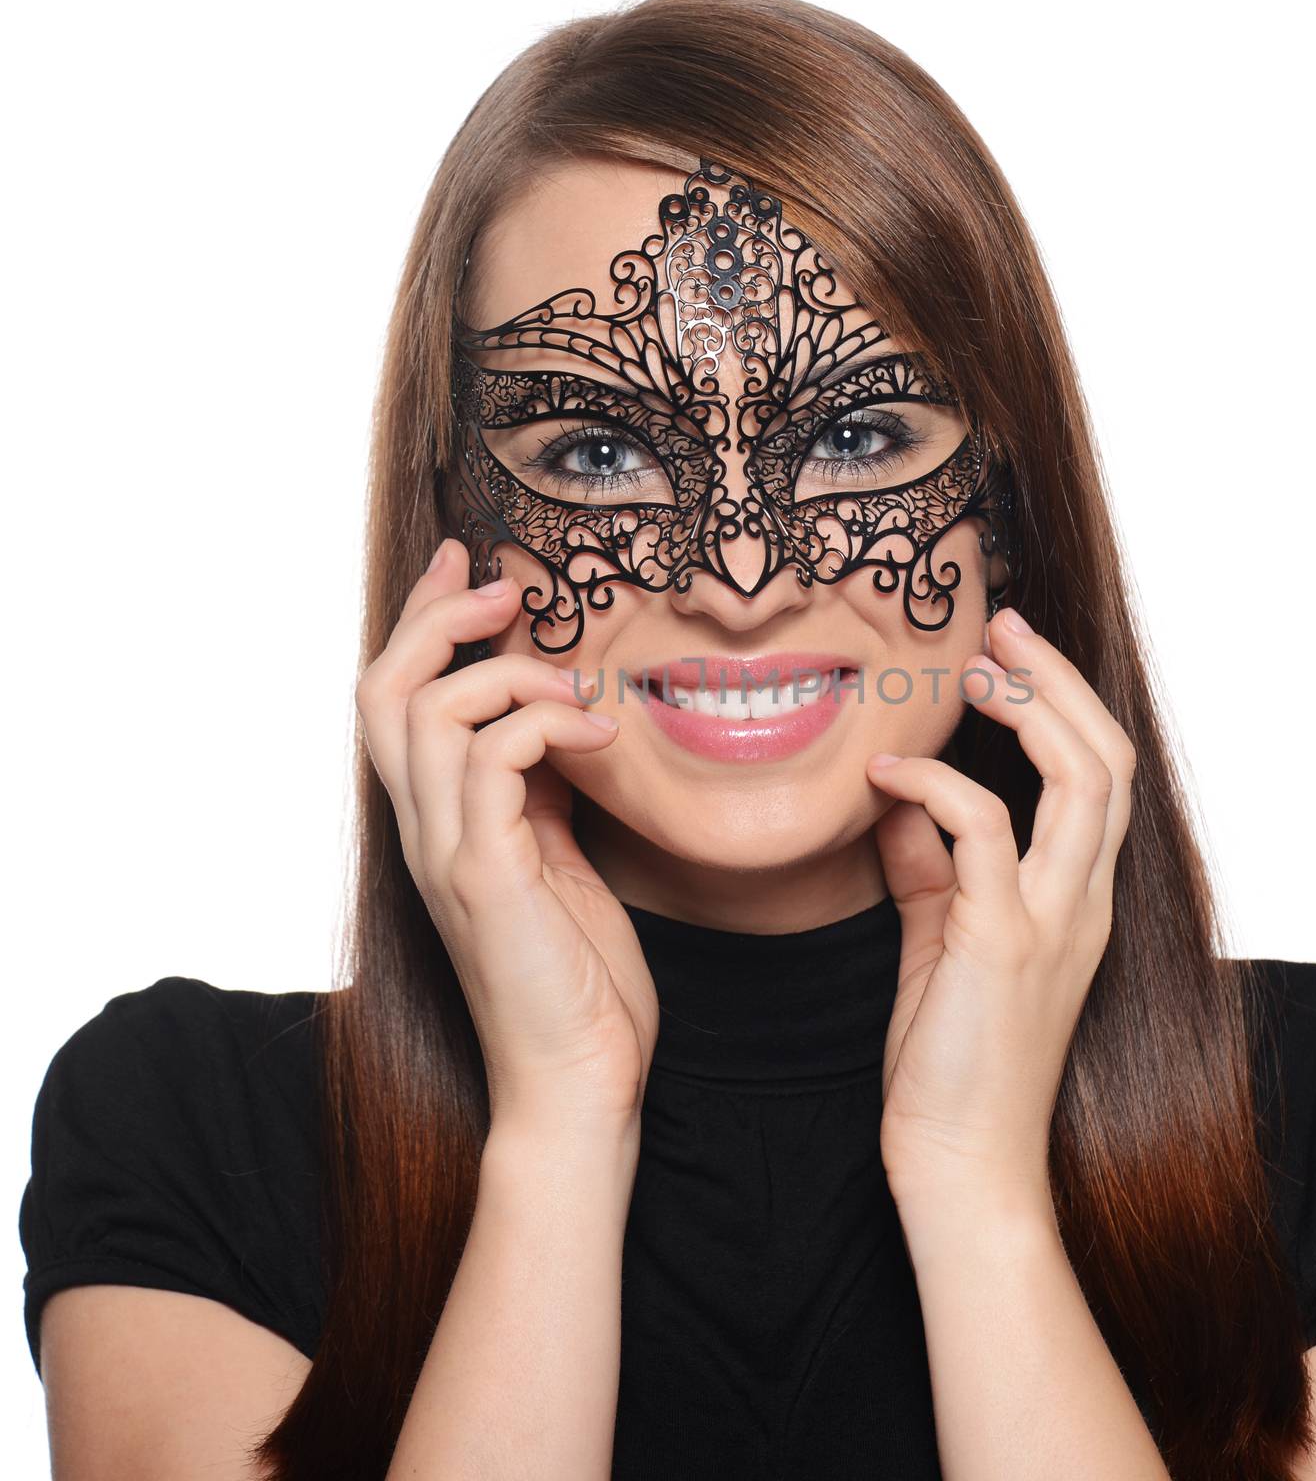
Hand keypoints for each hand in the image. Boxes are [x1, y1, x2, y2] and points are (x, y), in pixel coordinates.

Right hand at [355, 539, 659, 1141]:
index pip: (398, 703)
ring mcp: (447, 855)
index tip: (465, 566)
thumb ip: (539, 796)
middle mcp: (424, 833)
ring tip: (580, 694)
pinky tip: (599, 739)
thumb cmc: (574, 980)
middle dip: (439, 620)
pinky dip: (543, 726)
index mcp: (439, 826)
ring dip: (511, 677)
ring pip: (428, 715)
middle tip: (505, 590)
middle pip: (382, 691)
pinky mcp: (484, 879)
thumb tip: (556, 727)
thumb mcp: (557, 863)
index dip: (421, 623)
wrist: (577, 1083)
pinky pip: (490, 763)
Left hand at [865, 608, 1135, 1208]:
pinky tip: (885, 775)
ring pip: (1084, 779)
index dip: (1064, 702)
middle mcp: (1085, 901)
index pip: (1101, 776)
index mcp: (1078, 899)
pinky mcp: (1004, 943)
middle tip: (1000, 626)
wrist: (962, 1166)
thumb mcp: (943, 944)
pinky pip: (983, 830)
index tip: (1008, 652)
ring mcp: (1055, 921)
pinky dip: (936, 784)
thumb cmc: (952, 1061)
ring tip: (971, 669)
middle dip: (1059, 677)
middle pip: (1110, 757)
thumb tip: (899, 799)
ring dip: (1030, 706)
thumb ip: (931, 868)